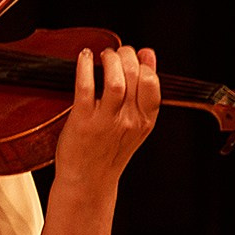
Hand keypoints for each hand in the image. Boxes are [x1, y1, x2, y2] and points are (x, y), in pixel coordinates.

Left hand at [52, 45, 160, 197]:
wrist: (87, 182)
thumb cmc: (108, 151)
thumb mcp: (136, 124)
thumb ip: (144, 91)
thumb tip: (148, 55)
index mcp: (144, 121)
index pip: (152, 82)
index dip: (143, 63)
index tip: (135, 55)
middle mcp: (128, 121)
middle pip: (135, 76)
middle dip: (126, 55)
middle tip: (116, 52)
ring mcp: (106, 121)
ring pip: (115, 80)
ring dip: (110, 59)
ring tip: (104, 55)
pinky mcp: (83, 121)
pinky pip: (86, 86)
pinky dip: (85, 67)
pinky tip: (84, 57)